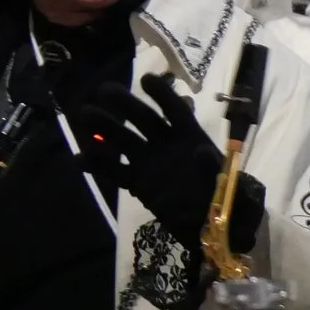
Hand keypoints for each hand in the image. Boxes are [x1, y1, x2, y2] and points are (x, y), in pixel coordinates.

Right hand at [78, 73, 229, 247]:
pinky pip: (116, 172)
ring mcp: (150, 163)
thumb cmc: (229, 203)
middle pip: (144, 119)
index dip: (162, 94)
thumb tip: (200, 151)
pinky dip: (99, 165)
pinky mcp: (139, 184)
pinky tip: (80, 160)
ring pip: (124, 140)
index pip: (175, 110)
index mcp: (191, 137)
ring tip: (85, 115)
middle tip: (105, 90)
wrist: (215, 230)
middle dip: (125, 104)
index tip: (145, 80)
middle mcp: (167, 144)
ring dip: (105, 127)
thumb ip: (215, 170)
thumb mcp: (230, 187)